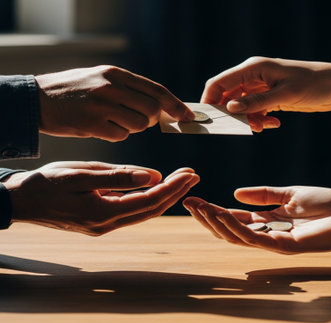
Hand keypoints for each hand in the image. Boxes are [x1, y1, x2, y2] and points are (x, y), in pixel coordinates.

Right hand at [2, 162, 198, 234]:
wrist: (19, 201)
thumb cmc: (45, 184)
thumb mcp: (81, 173)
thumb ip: (117, 176)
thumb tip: (152, 176)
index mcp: (103, 213)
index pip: (149, 201)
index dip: (172, 187)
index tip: (190, 173)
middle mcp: (107, 225)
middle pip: (151, 210)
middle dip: (174, 192)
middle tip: (193, 175)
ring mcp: (103, 226)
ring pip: (143, 212)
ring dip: (164, 196)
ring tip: (181, 180)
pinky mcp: (100, 222)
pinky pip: (131, 212)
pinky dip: (148, 199)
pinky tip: (156, 187)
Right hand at [36, 66, 194, 141]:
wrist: (37, 99)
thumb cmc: (74, 90)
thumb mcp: (101, 78)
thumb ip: (128, 89)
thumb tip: (160, 105)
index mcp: (116, 74)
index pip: (156, 90)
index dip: (175, 104)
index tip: (188, 116)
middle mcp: (111, 87)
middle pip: (152, 109)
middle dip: (153, 119)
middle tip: (141, 120)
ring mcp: (101, 106)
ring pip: (138, 124)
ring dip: (133, 127)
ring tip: (114, 121)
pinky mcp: (92, 124)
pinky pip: (121, 135)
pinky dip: (117, 135)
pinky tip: (102, 128)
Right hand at [183, 186, 330, 254]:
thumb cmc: (327, 204)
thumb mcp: (289, 194)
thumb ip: (264, 194)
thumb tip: (235, 193)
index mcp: (269, 221)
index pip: (235, 218)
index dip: (213, 210)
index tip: (194, 199)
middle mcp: (268, 233)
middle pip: (230, 230)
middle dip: (208, 218)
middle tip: (188, 203)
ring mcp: (275, 242)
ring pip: (237, 236)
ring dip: (216, 222)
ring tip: (198, 208)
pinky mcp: (285, 246)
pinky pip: (254, 238)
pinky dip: (235, 227)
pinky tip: (221, 214)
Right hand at [202, 57, 330, 131]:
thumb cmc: (315, 84)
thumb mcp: (286, 95)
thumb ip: (257, 102)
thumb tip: (230, 109)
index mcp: (254, 68)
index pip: (220, 83)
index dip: (210, 100)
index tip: (211, 120)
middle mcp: (254, 76)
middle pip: (228, 96)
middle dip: (232, 114)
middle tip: (243, 128)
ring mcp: (261, 87)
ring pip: (241, 106)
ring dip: (248, 119)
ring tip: (263, 127)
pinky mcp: (270, 97)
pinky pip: (255, 110)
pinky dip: (260, 120)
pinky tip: (273, 124)